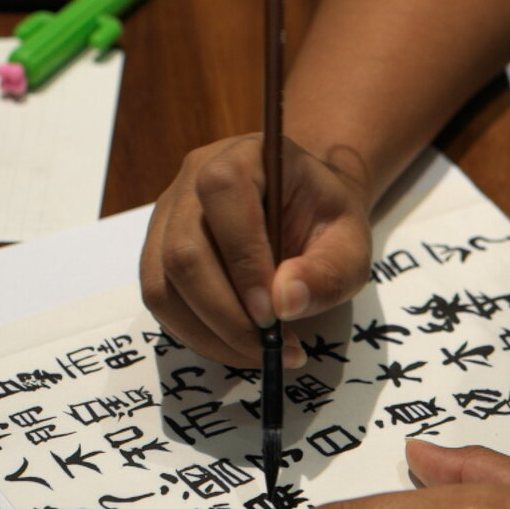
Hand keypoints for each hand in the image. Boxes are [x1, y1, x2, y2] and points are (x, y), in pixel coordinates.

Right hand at [141, 133, 374, 366]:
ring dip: (208, 332)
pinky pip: (161, 300)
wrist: (305, 210)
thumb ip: (327, 271)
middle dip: (225, 313)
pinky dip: (196, 334)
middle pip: (183, 251)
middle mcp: (194, 178)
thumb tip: (284, 304)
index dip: (243, 259)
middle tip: (270, 348)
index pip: (224, 193)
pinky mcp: (158, 250)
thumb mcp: (351, 243)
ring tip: (259, 353)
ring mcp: (169, 215)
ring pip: (163, 283)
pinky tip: (235, 344)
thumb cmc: (326, 220)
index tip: (273, 314)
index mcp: (247, 155)